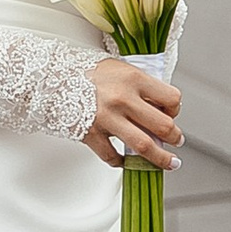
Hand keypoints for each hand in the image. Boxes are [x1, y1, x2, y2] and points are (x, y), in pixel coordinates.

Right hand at [85, 55, 180, 172]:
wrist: (53, 78)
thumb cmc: (87, 73)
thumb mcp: (120, 69)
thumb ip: (141, 86)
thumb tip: (161, 107)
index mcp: (133, 79)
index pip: (171, 98)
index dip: (175, 109)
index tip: (172, 114)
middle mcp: (123, 99)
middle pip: (163, 125)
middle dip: (176, 137)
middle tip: (177, 141)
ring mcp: (107, 119)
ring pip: (144, 146)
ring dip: (161, 158)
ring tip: (169, 162)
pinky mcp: (92, 134)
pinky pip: (113, 156)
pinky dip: (122, 162)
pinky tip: (127, 161)